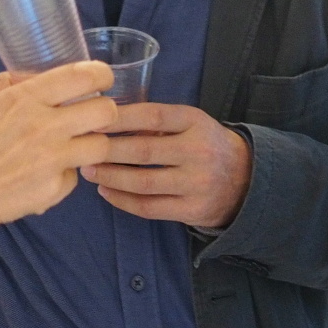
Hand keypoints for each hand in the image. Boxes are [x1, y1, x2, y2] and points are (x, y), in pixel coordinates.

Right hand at [0, 62, 116, 242]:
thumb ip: (11, 85)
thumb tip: (36, 76)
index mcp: (25, 98)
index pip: (84, 76)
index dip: (101, 76)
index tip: (101, 80)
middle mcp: (45, 126)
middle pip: (106, 111)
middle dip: (105, 112)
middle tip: (94, 117)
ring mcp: (53, 159)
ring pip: (101, 145)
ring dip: (92, 145)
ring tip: (74, 148)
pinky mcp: (55, 188)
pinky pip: (75, 176)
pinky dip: (64, 176)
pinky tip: (43, 177)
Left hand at [79, 103, 251, 227]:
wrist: (245, 180)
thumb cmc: (206, 144)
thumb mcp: (191, 123)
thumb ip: (158, 122)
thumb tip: (109, 119)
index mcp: (196, 122)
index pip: (153, 116)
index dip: (120, 118)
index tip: (93, 119)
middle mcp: (198, 152)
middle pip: (143, 151)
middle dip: (107, 150)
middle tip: (83, 148)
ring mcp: (196, 184)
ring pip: (143, 182)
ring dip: (111, 177)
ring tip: (90, 171)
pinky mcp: (192, 210)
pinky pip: (149, 207)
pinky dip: (123, 200)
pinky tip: (106, 192)